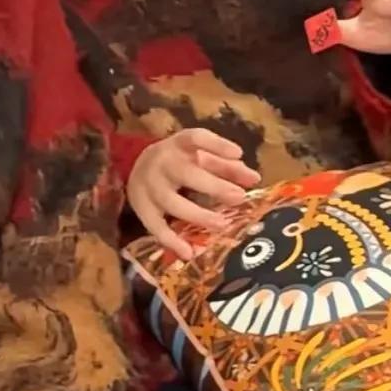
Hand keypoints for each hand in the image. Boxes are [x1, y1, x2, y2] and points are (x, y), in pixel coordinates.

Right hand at [127, 128, 258, 259]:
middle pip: (186, 173)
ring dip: (197, 214)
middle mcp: (162, 162)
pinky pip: (156, 226)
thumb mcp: (199, 157)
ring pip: (171, 202)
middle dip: (213, 186)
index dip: (216, 144)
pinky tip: (189, 253)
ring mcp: (150, 186)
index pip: (195, 138)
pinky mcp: (142, 209)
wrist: (136, 166)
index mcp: (178, 145)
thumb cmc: (179, 162)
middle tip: (239, 197)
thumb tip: (254, 179)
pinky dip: (172, 240)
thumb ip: (227, 167)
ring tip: (222, 224)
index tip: (238, 154)